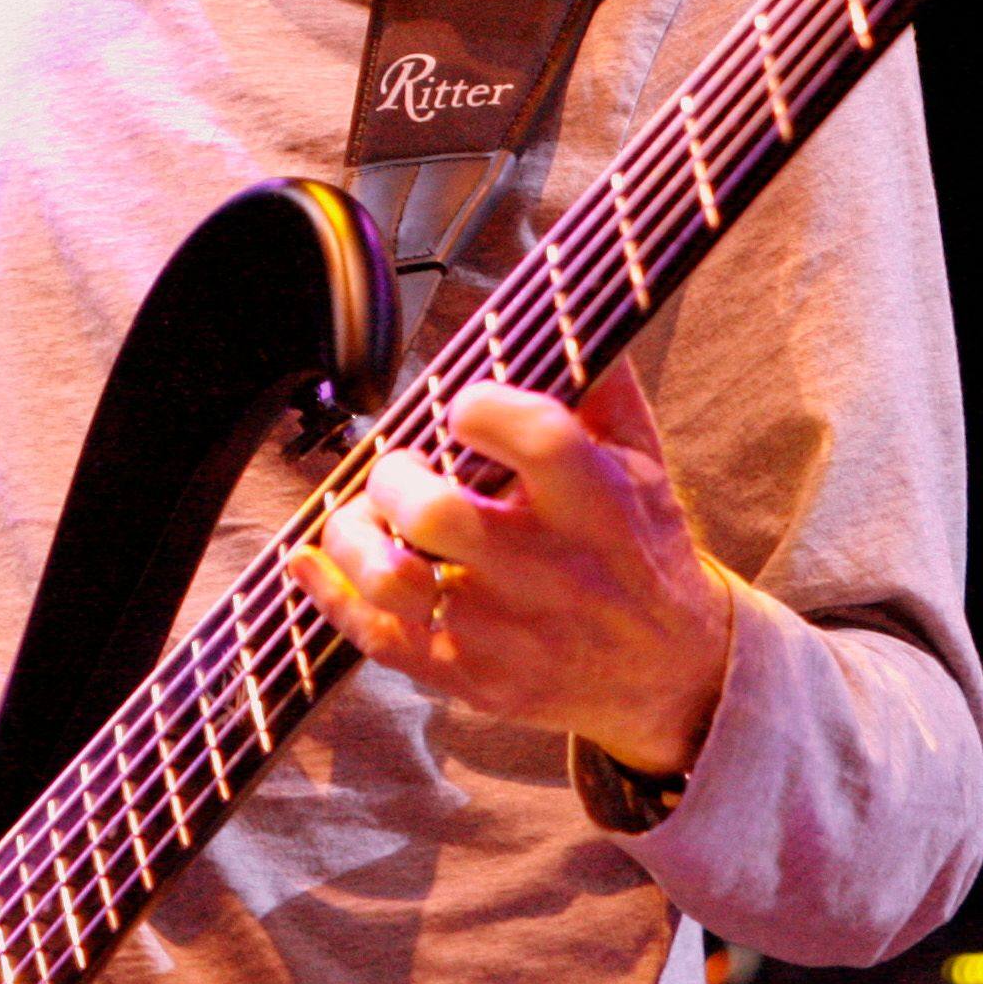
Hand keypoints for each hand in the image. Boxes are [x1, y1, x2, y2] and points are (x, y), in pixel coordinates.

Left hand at [287, 362, 737, 776]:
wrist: (669, 674)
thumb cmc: (643, 551)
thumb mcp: (643, 464)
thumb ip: (603, 386)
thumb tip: (563, 307)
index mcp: (597, 503)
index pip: (535, 438)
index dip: (482, 406)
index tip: (464, 406)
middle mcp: (549, 569)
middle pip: (438, 514)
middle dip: (396, 476)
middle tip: (402, 469)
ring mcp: (506, 631)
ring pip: (393, 580)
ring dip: (353, 535)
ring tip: (364, 515)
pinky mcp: (473, 676)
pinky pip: (380, 638)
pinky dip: (331, 594)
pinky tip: (313, 561)